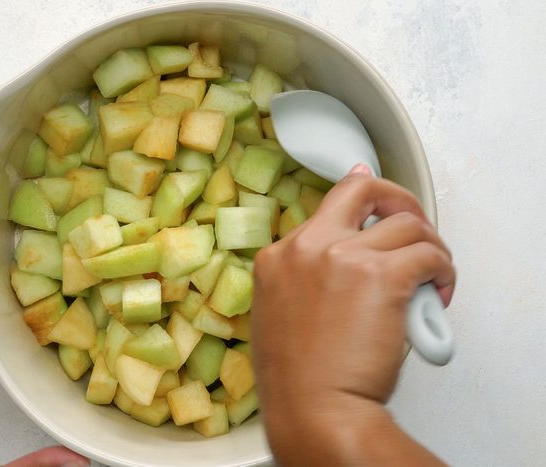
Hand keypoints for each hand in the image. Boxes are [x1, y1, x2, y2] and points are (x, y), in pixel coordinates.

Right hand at [252, 165, 454, 465]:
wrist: (314, 408)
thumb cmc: (296, 379)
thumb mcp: (277, 314)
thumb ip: (301, 281)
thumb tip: (335, 271)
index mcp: (278, 257)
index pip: (325, 210)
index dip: (358, 208)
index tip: (376, 208)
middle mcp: (308, 246)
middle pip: (362, 189)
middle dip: (396, 197)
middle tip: (413, 219)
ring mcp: (345, 256)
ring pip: (407, 225)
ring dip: (429, 246)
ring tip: (432, 274)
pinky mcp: (384, 275)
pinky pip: (430, 254)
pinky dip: (443, 271)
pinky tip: (438, 291)